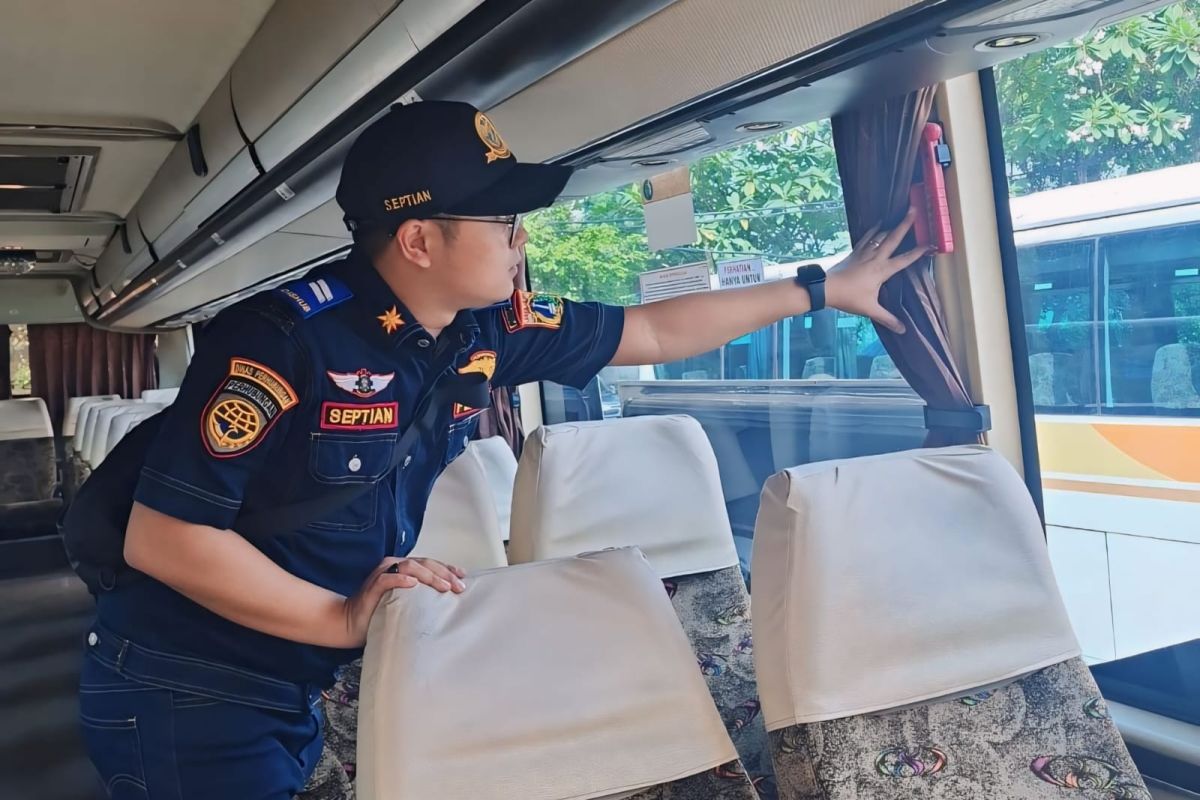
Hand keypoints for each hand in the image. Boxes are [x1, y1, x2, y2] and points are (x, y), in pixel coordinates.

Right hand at [339, 557, 465, 646]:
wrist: (350, 623)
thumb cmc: (378, 613)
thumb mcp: (404, 602)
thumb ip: (419, 596)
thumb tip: (445, 600)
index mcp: (402, 567)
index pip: (429, 563)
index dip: (447, 568)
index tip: (463, 577)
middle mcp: (393, 565)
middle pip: (424, 563)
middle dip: (444, 574)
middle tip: (458, 587)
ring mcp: (382, 574)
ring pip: (410, 566)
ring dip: (429, 576)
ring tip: (443, 586)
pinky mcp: (373, 586)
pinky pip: (388, 579)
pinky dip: (401, 579)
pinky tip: (413, 584)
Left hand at [824, 205, 932, 334]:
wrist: (826, 288)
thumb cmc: (849, 298)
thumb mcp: (870, 310)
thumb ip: (887, 319)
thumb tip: (903, 330)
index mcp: (882, 271)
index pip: (905, 259)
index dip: (919, 252)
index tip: (931, 243)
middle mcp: (876, 258)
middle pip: (893, 238)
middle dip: (905, 224)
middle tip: (914, 210)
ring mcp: (864, 253)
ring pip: (881, 235)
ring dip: (892, 225)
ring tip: (901, 215)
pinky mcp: (855, 252)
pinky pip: (866, 238)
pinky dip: (874, 230)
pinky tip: (878, 224)